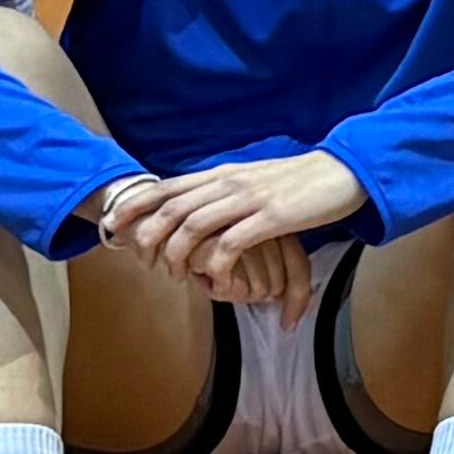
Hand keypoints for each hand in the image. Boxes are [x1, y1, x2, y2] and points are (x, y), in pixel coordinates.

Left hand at [104, 152, 365, 305]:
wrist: (341, 172)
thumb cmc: (297, 183)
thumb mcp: (252, 180)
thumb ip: (224, 191)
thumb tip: (198, 206)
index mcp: (221, 174)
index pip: (167, 187)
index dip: (135, 206)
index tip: (111, 225)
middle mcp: (228, 183)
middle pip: (172, 208)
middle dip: (148, 238)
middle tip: (144, 264)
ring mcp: (248, 199)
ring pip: (194, 227)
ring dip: (179, 256)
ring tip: (179, 278)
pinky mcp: (271, 219)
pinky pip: (230, 244)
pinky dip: (216, 265)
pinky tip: (216, 280)